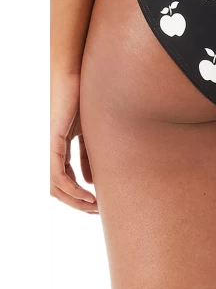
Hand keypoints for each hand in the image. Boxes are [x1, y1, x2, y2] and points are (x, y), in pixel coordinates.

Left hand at [50, 74, 97, 212]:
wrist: (77, 77)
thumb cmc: (85, 100)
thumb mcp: (89, 135)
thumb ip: (88, 157)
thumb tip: (92, 181)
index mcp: (55, 149)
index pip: (62, 180)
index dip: (77, 195)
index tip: (96, 204)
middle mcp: (48, 151)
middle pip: (56, 188)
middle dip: (76, 203)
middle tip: (95, 211)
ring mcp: (47, 147)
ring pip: (54, 185)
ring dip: (74, 200)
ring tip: (93, 206)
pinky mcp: (50, 142)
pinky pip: (56, 173)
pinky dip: (70, 187)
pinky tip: (86, 194)